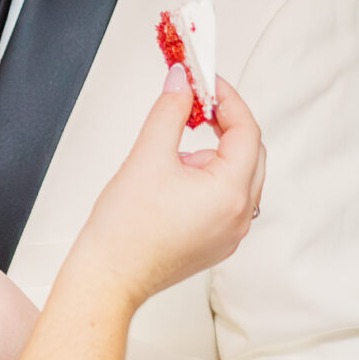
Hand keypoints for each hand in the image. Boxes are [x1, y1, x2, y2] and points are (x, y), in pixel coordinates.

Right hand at [67, 70, 265, 310]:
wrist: (109, 277)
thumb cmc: (125, 231)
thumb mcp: (148, 156)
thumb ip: (170, 111)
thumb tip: (182, 82)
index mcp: (231, 194)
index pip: (246, 131)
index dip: (228, 100)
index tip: (208, 82)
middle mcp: (240, 216)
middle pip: (249, 153)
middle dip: (222, 127)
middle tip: (194, 108)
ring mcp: (230, 233)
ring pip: (236, 177)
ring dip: (211, 157)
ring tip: (167, 165)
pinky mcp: (216, 242)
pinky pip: (225, 200)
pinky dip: (207, 181)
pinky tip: (172, 186)